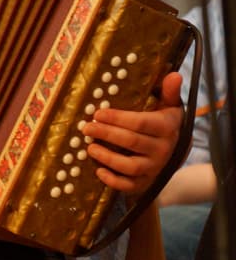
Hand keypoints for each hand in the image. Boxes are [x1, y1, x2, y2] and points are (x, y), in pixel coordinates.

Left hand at [83, 72, 182, 194]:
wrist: (172, 155)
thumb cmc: (162, 124)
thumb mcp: (168, 107)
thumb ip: (169, 92)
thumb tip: (174, 74)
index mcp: (166, 128)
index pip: (141, 122)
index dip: (118, 118)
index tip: (98, 113)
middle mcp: (163, 149)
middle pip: (132, 142)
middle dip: (106, 134)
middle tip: (86, 127)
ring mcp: (154, 168)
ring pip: (130, 166)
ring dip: (107, 157)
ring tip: (90, 148)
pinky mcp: (146, 183)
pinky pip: (129, 186)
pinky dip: (113, 181)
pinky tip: (98, 171)